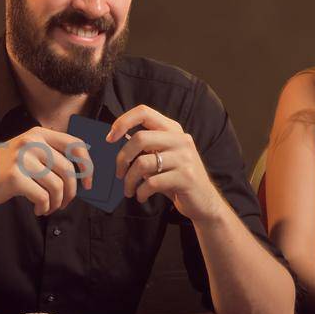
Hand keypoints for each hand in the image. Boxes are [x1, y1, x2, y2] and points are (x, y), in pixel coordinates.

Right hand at [0, 126, 92, 216]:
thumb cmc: (2, 170)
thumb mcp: (25, 153)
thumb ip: (49, 156)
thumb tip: (81, 173)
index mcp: (37, 134)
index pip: (75, 145)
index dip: (87, 166)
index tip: (89, 183)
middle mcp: (31, 143)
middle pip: (68, 170)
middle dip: (71, 192)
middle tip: (65, 203)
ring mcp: (22, 159)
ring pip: (57, 186)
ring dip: (57, 202)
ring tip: (48, 208)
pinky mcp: (15, 177)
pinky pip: (43, 197)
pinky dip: (44, 207)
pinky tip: (38, 209)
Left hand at [106, 105, 223, 220]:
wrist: (204, 201)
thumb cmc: (176, 178)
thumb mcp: (163, 156)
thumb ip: (146, 147)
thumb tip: (115, 139)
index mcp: (173, 129)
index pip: (144, 112)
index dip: (122, 122)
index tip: (110, 138)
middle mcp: (180, 140)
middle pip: (140, 138)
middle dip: (122, 158)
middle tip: (119, 173)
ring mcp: (185, 158)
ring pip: (143, 163)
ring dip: (130, 180)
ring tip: (129, 190)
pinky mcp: (186, 178)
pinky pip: (152, 183)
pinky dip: (141, 192)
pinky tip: (141, 196)